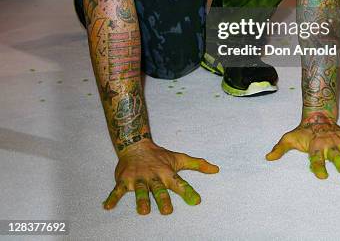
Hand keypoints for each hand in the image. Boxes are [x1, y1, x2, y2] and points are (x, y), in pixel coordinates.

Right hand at [103, 141, 218, 214]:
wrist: (136, 144)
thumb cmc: (160, 156)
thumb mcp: (179, 159)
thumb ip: (197, 165)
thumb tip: (216, 169)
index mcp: (166, 173)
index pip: (179, 183)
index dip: (188, 192)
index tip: (197, 201)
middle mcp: (153, 176)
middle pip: (159, 189)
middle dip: (163, 199)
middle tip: (167, 211)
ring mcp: (138, 178)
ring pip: (139, 191)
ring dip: (141, 200)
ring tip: (143, 211)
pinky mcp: (124, 180)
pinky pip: (117, 190)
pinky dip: (112, 198)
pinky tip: (107, 207)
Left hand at [265, 115, 339, 179]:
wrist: (317, 115)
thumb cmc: (302, 132)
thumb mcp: (289, 138)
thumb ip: (280, 149)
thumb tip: (267, 158)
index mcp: (315, 146)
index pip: (316, 158)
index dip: (318, 167)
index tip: (322, 176)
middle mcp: (329, 145)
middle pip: (337, 157)